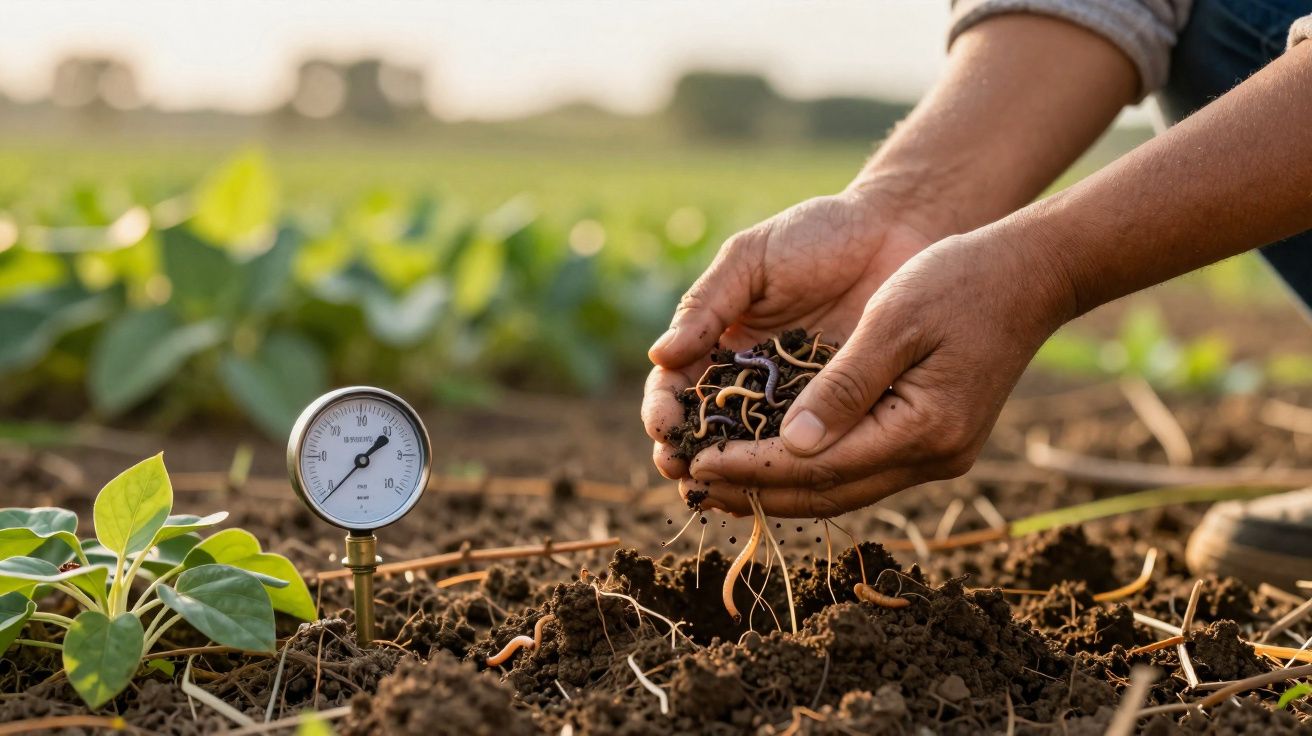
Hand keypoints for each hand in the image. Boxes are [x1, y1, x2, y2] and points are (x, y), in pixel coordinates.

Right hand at [642, 190, 939, 482]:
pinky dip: (789, 478)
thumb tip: (660, 355)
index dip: (663, 410)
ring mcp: (793, 404)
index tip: (663, 425)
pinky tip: (778, 490)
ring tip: (720, 492)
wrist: (895, 232)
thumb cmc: (815, 235)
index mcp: (717, 344)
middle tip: (683, 471)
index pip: (675, 388)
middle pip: (705, 433)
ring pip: (752, 455)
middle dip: (688, 456)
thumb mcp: (752, 260)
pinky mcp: (838, 418)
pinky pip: (809, 457)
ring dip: (732, 478)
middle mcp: (748, 382)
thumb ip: (708, 304)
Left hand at [682, 230, 1072, 516]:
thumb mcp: (893, 321)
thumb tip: (792, 444)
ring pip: (842, 490)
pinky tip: (768, 463)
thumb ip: (844, 385)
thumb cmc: (959, 281)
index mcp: (925, 429)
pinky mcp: (931, 442)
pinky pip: (859, 470)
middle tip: (691, 484)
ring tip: (717, 483)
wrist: (1029, 273)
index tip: (698, 462)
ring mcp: (936, 455)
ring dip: (779, 490)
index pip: (820, 466)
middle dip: (757, 492)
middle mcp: (933, 456)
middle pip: (828, 493)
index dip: (754, 468)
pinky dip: (811, 471)